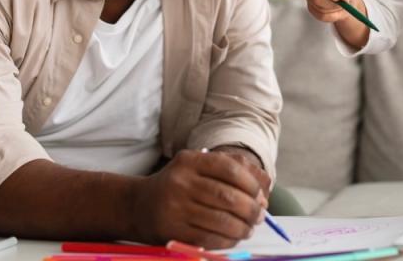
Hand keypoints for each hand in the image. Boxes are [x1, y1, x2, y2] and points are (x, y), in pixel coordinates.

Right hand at [133, 148, 266, 247]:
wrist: (139, 206)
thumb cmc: (179, 186)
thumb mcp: (198, 169)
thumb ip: (231, 172)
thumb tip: (263, 193)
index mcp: (190, 161)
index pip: (229, 168)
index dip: (251, 183)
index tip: (260, 195)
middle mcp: (181, 181)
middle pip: (227, 196)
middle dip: (251, 209)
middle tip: (259, 216)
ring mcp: (175, 207)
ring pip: (221, 220)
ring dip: (242, 228)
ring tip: (249, 229)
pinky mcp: (173, 230)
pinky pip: (208, 238)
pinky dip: (227, 241)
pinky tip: (233, 238)